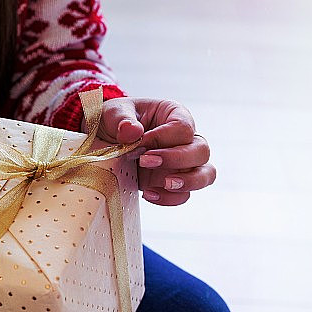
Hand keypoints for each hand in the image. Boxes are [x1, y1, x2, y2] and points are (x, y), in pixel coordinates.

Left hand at [98, 97, 215, 205]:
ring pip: (206, 174)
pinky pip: (184, 195)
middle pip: (201, 150)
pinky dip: (170, 198)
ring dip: (188, 181)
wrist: (105, 140)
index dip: (163, 137)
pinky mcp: (173, 182)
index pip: (184, 127)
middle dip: (176, 159)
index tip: (139, 143)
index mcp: (174, 114)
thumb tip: (132, 132)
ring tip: (165, 183)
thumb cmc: (115, 121)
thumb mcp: (113, 113)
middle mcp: (185, 139)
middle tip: (145, 162)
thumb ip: (122, 120)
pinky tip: (148, 193)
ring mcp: (182, 163)